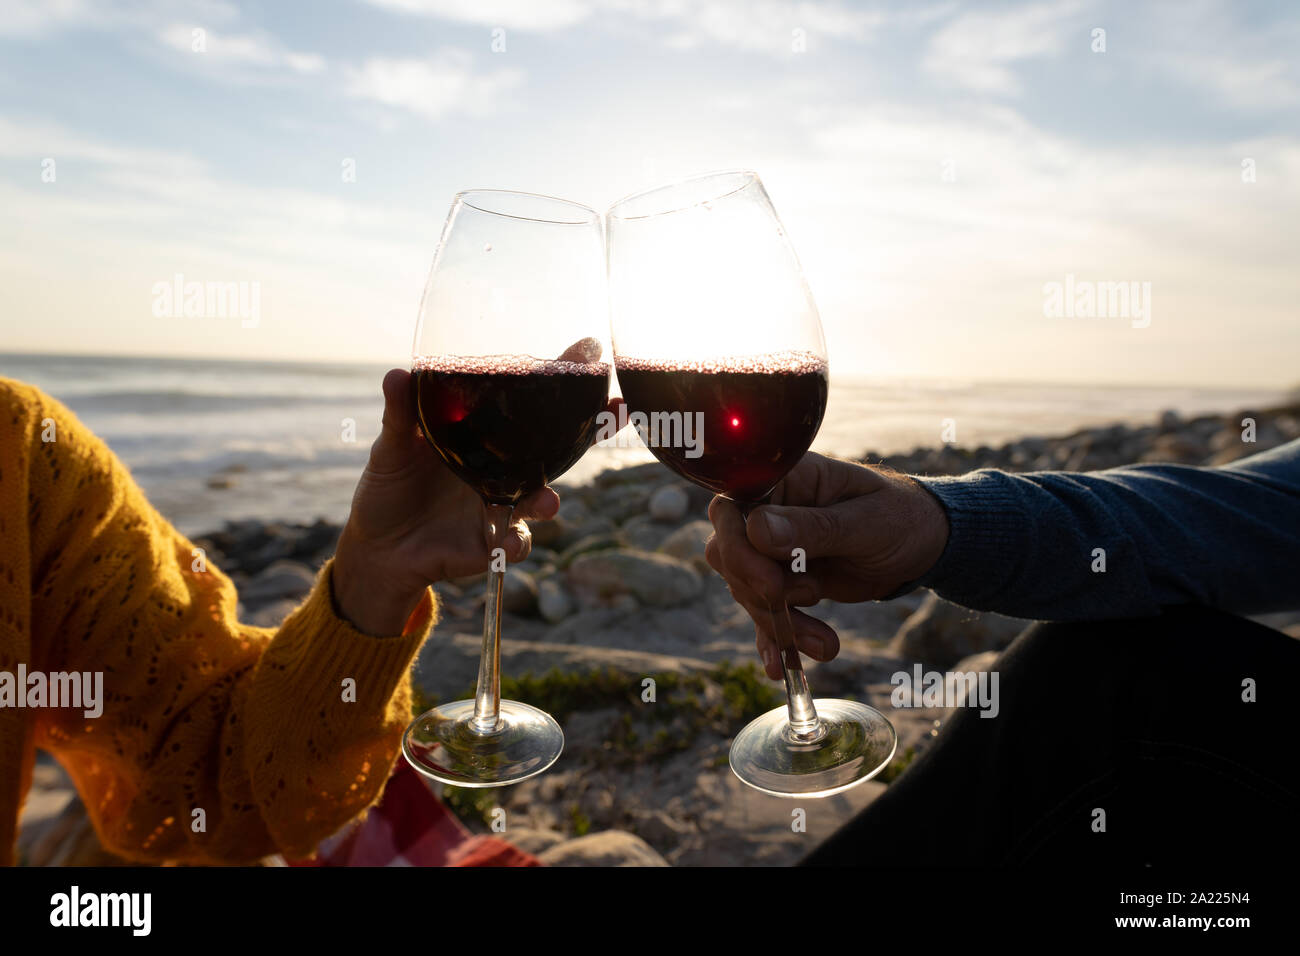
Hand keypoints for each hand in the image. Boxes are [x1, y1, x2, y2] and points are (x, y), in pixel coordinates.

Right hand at [704, 452, 948, 678]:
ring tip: (825, 644)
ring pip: (746, 590)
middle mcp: (769, 512)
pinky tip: (783, 667)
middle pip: (729, 554)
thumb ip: (814, 527)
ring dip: (780, 623)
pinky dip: (775, 640)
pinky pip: (765, 612)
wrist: (923, 545)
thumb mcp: (867, 521)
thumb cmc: (901, 517)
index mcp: (785, 481)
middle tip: (809, 599)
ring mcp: (773, 550)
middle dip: (760, 591)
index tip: (770, 583)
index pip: (731, 507)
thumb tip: (756, 530)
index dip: (737, 546)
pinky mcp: (784, 583)